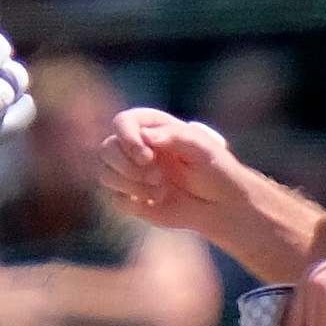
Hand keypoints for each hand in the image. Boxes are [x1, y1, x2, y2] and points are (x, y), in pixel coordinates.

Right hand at [99, 107, 242, 234]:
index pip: (122, 122)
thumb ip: (174, 137)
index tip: (147, 156)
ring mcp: (131, 172)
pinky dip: (132, 202)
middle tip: (157, 176)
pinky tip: (156, 200)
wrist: (221, 203)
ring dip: (129, 184)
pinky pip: (114, 198)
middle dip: (127, 166)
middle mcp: (136, 146)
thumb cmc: (215, 168)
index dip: (127, 138)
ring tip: (159, 189)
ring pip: (104, 173)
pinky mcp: (131, 197)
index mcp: (152, 126)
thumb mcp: (202, 147)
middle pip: (106, 148)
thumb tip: (145, 136)